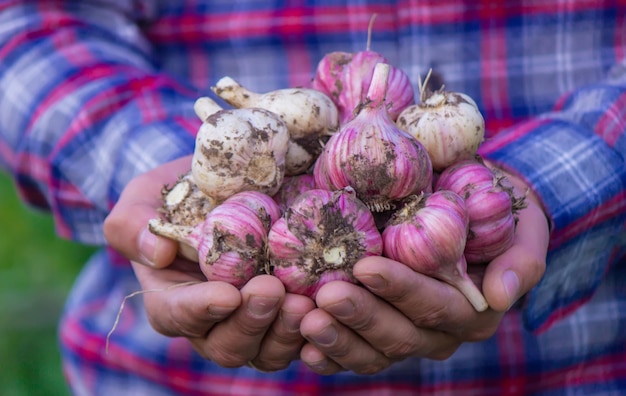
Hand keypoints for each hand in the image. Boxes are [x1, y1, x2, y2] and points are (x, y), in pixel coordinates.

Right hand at [103, 155, 314, 370]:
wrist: (224, 191)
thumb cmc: (177, 196)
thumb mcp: (144, 198)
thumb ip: (134, 224)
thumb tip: (157, 254)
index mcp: (171, 297)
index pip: (175, 316)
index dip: (199, 311)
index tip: (226, 294)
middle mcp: (211, 322)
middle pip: (225, 345)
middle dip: (249, 323)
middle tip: (273, 290)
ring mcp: (250, 323)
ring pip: (264, 352)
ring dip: (284, 332)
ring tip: (304, 302)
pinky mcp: (284, 316)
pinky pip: (299, 340)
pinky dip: (313, 332)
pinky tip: (327, 310)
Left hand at [298, 172, 548, 374]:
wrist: (473, 217)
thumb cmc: (496, 214)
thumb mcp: (524, 229)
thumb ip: (520, 261)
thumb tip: (500, 295)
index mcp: (474, 310)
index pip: (435, 305)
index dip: (400, 289)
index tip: (365, 267)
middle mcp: (441, 332)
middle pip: (399, 334)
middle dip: (361, 316)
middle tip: (324, 296)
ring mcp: (409, 337)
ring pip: (374, 352)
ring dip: (339, 339)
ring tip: (306, 320)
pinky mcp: (381, 335)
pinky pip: (355, 354)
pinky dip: (330, 354)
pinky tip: (303, 346)